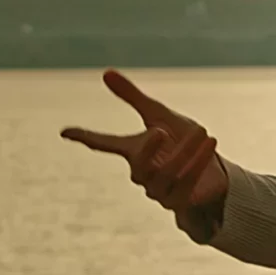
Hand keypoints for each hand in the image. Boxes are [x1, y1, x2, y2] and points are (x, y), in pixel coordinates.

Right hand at [61, 69, 230, 240]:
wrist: (209, 173)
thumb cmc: (180, 142)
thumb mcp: (159, 116)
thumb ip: (133, 97)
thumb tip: (105, 72)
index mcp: (134, 151)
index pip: (104, 144)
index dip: (86, 137)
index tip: (65, 131)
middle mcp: (142, 173)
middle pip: (138, 165)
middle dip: (147, 150)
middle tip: (158, 130)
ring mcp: (158, 191)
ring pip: (166, 175)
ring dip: (186, 153)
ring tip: (203, 132)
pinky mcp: (179, 202)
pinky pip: (186, 185)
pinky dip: (198, 164)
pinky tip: (210, 145)